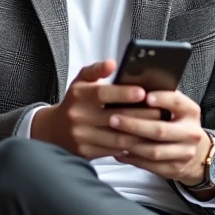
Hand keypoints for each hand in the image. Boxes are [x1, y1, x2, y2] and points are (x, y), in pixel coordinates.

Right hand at [31, 60, 163, 159]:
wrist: (53, 129)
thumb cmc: (74, 102)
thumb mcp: (80, 81)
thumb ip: (96, 70)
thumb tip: (112, 63)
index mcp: (79, 95)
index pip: (103, 93)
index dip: (123, 93)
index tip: (142, 92)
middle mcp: (78, 116)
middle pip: (115, 117)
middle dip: (140, 116)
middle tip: (160, 113)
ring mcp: (81, 136)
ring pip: (117, 138)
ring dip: (139, 134)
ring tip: (156, 129)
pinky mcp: (85, 152)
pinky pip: (112, 151)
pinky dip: (129, 147)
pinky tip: (142, 142)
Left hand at [107, 90, 210, 186]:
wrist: (196, 153)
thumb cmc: (177, 122)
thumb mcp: (176, 109)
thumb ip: (161, 98)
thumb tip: (133, 85)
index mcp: (191, 112)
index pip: (177, 103)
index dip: (163, 99)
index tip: (145, 96)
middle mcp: (191, 133)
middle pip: (160, 130)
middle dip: (134, 125)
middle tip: (113, 118)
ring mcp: (184, 153)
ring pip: (153, 151)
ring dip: (130, 143)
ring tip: (111, 135)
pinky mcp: (174, 169)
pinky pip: (149, 165)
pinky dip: (132, 158)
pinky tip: (117, 151)